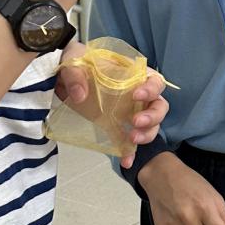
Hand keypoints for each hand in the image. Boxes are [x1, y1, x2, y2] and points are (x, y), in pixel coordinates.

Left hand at [54, 49, 170, 166]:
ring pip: (151, 125)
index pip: (153, 80)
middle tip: (136, 122)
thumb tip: (79, 94)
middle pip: (159, 105)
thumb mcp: (73, 62)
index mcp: (133, 73)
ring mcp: (131, 111)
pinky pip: (130, 141)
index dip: (150, 88)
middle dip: (152, 116)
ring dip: (146, 134)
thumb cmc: (77, 64)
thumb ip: (75, 74)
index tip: (136, 95)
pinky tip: (126, 162)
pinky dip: (130, 152)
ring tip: (132, 139)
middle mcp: (138, 93)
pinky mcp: (120, 126)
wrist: (66, 80)